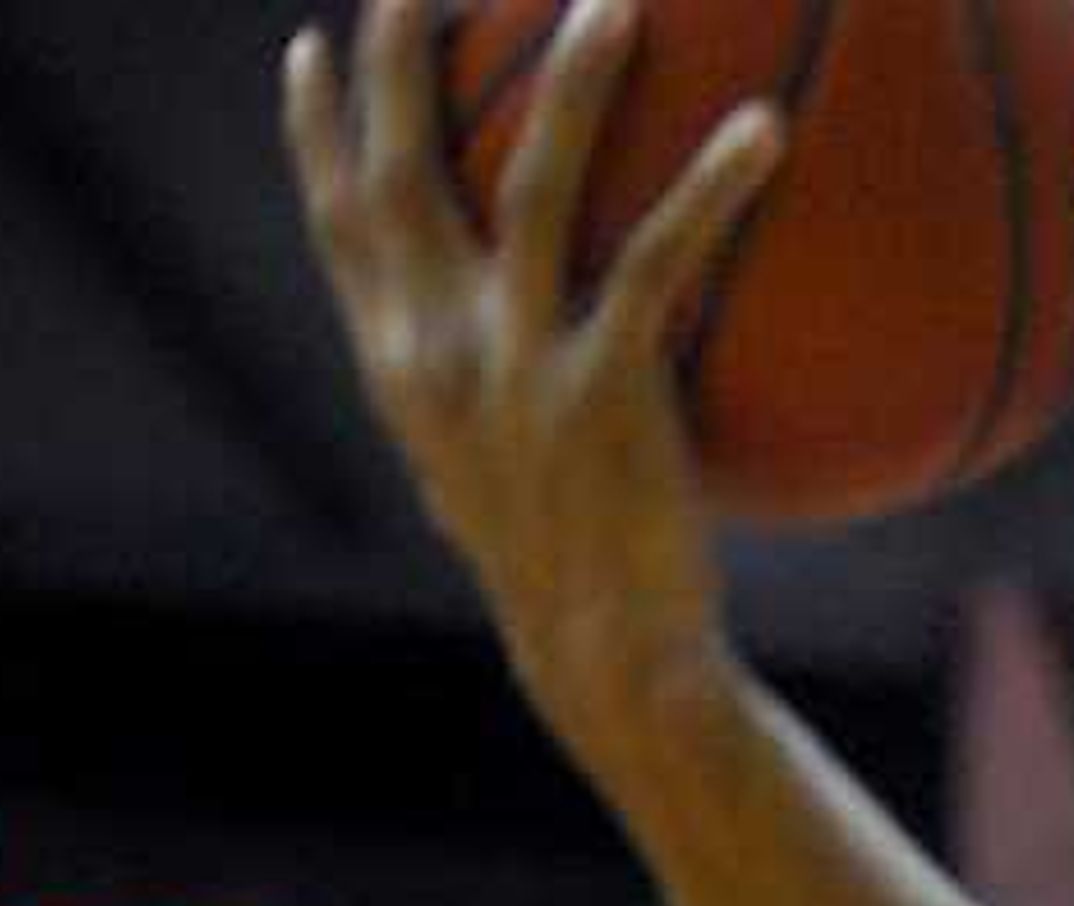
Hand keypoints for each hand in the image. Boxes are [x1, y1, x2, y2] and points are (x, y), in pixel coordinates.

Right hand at [282, 0, 782, 766]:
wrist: (611, 671)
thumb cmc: (565, 584)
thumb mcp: (490, 491)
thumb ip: (476, 410)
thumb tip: (500, 371)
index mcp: (402, 373)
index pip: (341, 229)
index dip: (318, 134)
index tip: (310, 51)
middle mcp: (440, 355)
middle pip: (406, 171)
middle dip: (403, 61)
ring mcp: (517, 370)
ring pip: (531, 185)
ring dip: (571, 82)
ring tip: (612, 3)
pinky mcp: (605, 392)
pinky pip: (659, 259)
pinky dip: (711, 184)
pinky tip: (763, 127)